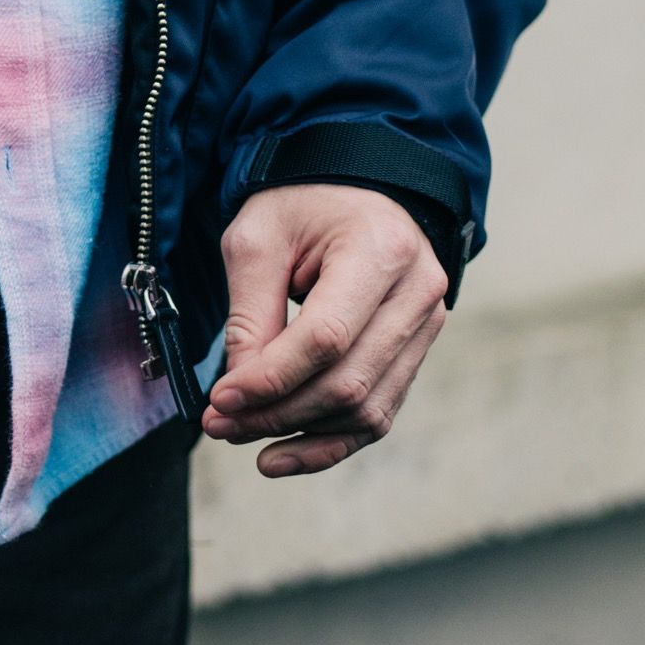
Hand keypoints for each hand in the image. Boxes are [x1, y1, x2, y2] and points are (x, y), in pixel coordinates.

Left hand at [203, 184, 448, 476]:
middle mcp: (417, 292)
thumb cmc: (302, 204)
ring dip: (298, 433)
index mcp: (381, 249)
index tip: (220, 399)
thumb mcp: (259, 238)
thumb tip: (239, 392)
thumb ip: (250, 313)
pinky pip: (378, 414)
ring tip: (238, 436)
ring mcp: (425, 326)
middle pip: (347, 381)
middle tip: (218, 423)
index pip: (328, 337)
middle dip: (276, 413)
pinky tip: (281, 456)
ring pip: (364, 408)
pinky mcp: (415, 353)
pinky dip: (329, 443)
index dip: (271, 378)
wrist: (354, 188)